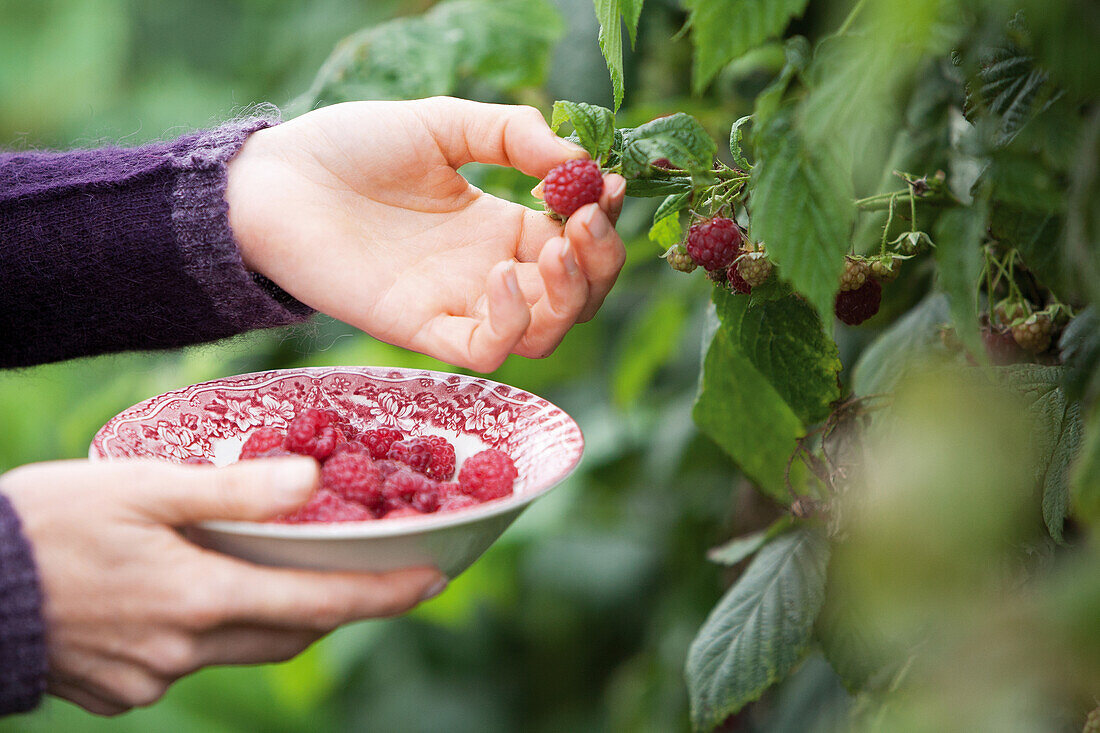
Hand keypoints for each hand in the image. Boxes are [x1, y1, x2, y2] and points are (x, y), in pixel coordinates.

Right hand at [0, 458, 443, 715]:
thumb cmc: (42, 525)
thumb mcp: (140, 488)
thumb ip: (231, 490)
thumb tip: (311, 479)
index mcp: (200, 597)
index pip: (321, 602)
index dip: (384, 594)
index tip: (433, 581)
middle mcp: (186, 650)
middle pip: (291, 631)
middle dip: (338, 605)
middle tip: (371, 573)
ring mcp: (151, 678)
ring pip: (244, 648)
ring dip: (276, 614)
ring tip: (291, 572)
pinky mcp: (120, 691)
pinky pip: (192, 661)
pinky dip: (215, 629)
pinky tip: (197, 593)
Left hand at [226, 97, 626, 371]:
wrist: (275, 179)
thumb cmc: (352, 148)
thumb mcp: (442, 122)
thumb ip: (511, 135)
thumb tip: (576, 161)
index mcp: (499, 227)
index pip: (578, 245)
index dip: (603, 223)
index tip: (603, 184)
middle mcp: (489, 271)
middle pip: (576, 297)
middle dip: (600, 263)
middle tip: (585, 221)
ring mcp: (458, 303)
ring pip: (545, 334)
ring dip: (569, 297)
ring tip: (554, 247)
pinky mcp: (421, 328)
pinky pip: (486, 352)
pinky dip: (511, 322)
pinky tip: (502, 273)